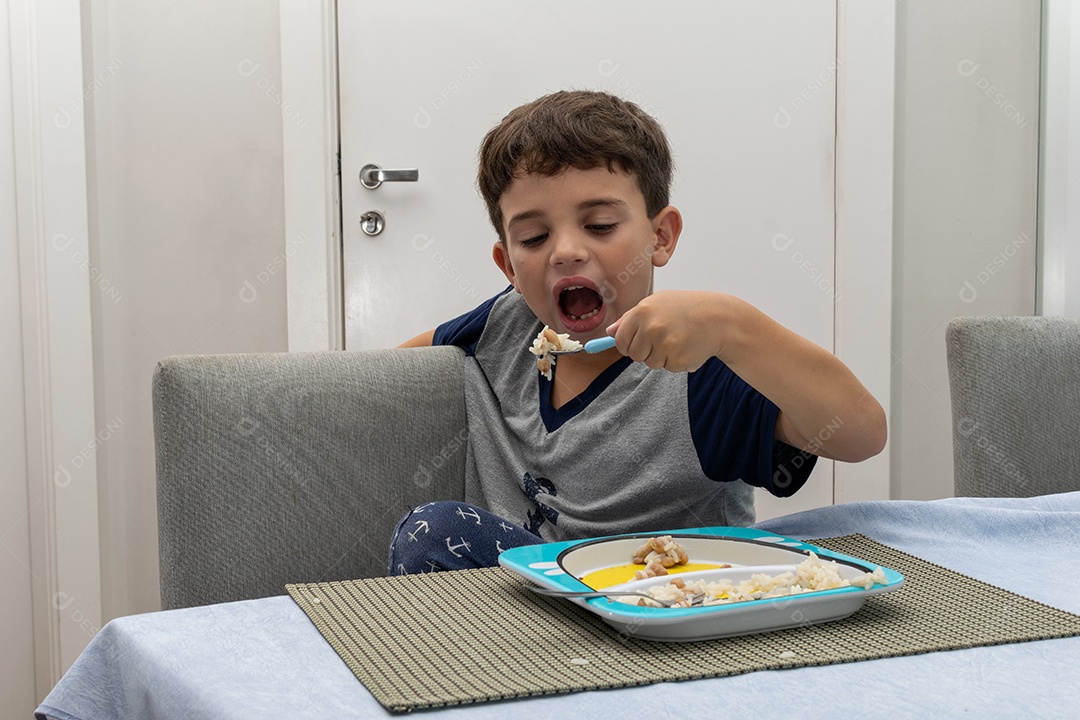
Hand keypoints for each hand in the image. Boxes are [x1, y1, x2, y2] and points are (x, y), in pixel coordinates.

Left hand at [607, 290, 732, 371]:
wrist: (719, 318)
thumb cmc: (687, 308)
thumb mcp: (658, 302)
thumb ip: (631, 317)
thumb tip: (610, 332)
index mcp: (642, 311)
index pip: (620, 339)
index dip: (627, 344)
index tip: (636, 343)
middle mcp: (651, 328)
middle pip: (634, 355)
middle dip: (645, 351)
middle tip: (662, 339)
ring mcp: (664, 345)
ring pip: (651, 363)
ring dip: (662, 356)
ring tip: (678, 339)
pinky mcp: (677, 360)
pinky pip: (668, 367)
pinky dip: (676, 361)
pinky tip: (687, 346)